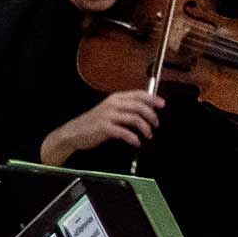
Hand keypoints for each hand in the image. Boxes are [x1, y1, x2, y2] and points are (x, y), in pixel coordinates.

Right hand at [42, 89, 162, 162]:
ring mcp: (108, 115)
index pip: (139, 94)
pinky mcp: (105, 128)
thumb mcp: (110, 111)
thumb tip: (147, 109)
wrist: (74, 132)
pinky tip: (136, 143)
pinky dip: (134, 139)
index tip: (163, 104)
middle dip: (152, 116)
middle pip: (140, 106)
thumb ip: (126, 108)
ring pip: (135, 119)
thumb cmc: (95, 123)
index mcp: (115, 98)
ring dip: (145, 128)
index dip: (153, 98)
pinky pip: (125, 132)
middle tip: (156, 125)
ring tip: (148, 135)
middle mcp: (112, 104)